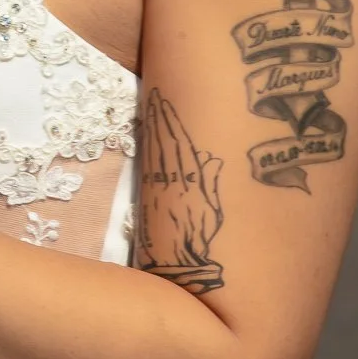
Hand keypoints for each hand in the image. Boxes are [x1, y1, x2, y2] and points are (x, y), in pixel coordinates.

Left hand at [134, 88, 224, 293]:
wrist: (180, 263)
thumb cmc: (201, 239)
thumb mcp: (213, 212)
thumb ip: (211, 183)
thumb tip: (211, 157)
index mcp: (194, 184)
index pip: (182, 146)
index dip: (173, 123)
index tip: (166, 102)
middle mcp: (175, 183)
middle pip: (166, 143)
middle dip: (160, 118)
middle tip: (154, 95)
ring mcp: (160, 189)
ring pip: (156, 152)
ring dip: (152, 128)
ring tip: (148, 106)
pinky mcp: (148, 197)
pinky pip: (148, 166)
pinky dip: (147, 147)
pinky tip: (144, 133)